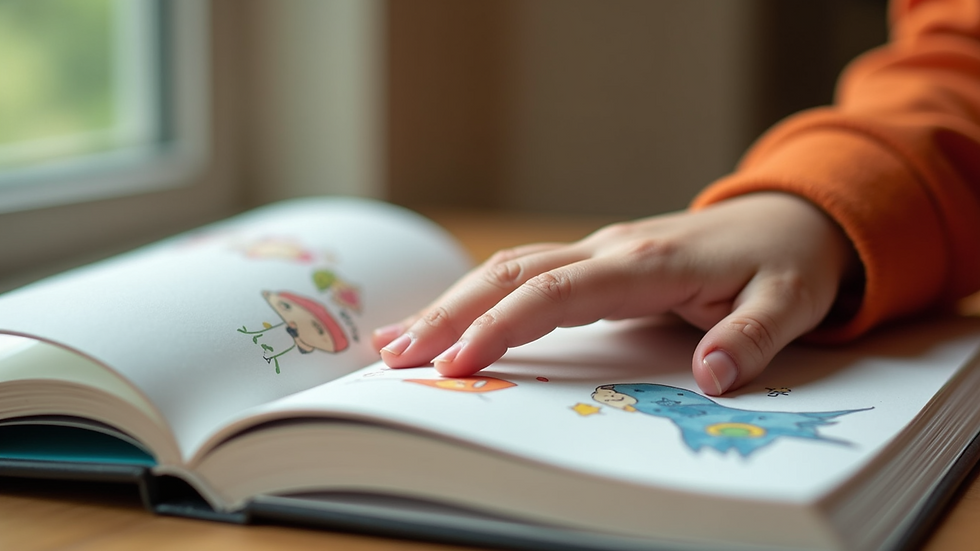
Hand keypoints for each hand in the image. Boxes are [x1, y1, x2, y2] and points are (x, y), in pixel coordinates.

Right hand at [372, 192, 858, 394]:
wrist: (788, 218)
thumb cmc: (785, 262)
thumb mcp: (790, 301)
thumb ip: (752, 338)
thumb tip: (709, 378)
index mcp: (648, 262)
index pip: (558, 293)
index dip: (503, 327)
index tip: (458, 362)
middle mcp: (610, 250)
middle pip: (513, 274)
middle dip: (450, 313)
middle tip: (396, 355)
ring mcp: (599, 251)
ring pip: (509, 268)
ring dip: (452, 302)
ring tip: (398, 340)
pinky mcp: (595, 261)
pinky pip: (525, 274)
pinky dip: (479, 296)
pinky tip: (446, 319)